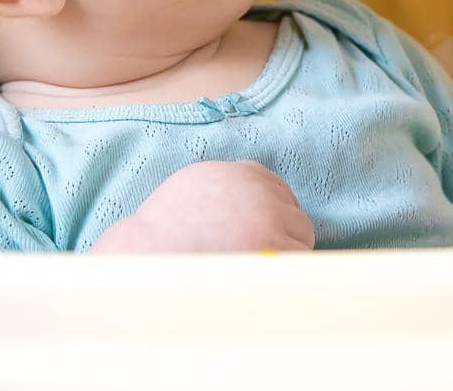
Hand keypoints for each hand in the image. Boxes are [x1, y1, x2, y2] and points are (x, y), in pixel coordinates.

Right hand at [91, 160, 314, 252]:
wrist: (150, 254)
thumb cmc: (163, 230)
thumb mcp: (195, 187)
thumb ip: (226, 188)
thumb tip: (247, 207)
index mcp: (239, 173)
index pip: (277, 188)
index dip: (274, 213)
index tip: (267, 232)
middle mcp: (259, 189)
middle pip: (294, 211)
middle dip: (284, 233)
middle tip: (266, 257)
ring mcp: (267, 215)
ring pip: (302, 234)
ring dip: (289, 252)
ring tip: (264, 270)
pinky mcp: (271, 243)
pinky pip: (299, 258)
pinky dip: (289, 270)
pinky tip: (268, 279)